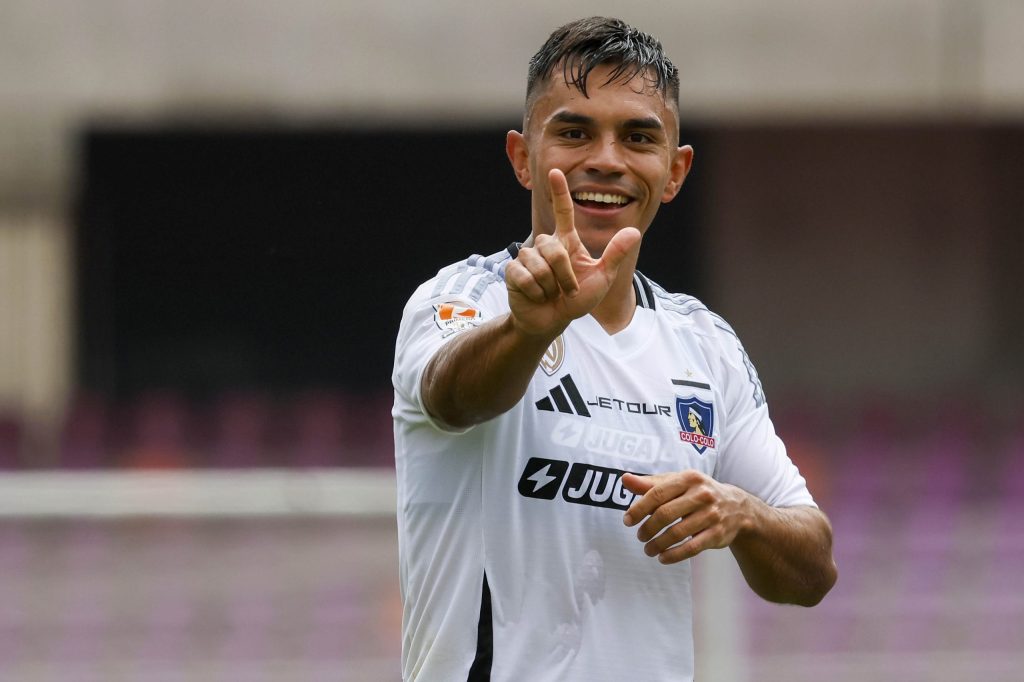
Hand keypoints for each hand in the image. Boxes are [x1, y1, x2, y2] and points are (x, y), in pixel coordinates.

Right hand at [504, 169, 640, 337]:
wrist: (552, 321)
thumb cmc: (576, 299)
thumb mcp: (602, 278)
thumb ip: (615, 255)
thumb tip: (634, 231)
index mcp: (566, 242)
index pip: (562, 212)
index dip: (560, 192)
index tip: (556, 171)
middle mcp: (545, 246)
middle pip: (553, 248)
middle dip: (565, 275)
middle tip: (568, 291)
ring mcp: (527, 258)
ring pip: (539, 264)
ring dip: (551, 286)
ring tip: (551, 294)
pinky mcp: (513, 272)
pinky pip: (525, 277)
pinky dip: (536, 292)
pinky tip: (536, 296)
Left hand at [621, 471, 752, 564]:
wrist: (737, 507)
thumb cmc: (697, 492)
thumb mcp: (677, 482)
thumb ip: (650, 484)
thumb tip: (624, 479)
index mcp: (689, 478)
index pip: (657, 493)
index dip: (639, 508)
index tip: (627, 521)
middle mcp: (702, 495)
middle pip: (665, 514)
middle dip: (648, 528)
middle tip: (640, 536)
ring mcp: (711, 515)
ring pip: (677, 533)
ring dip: (658, 544)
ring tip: (648, 550)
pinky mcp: (717, 534)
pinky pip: (691, 548)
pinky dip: (674, 555)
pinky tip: (662, 558)